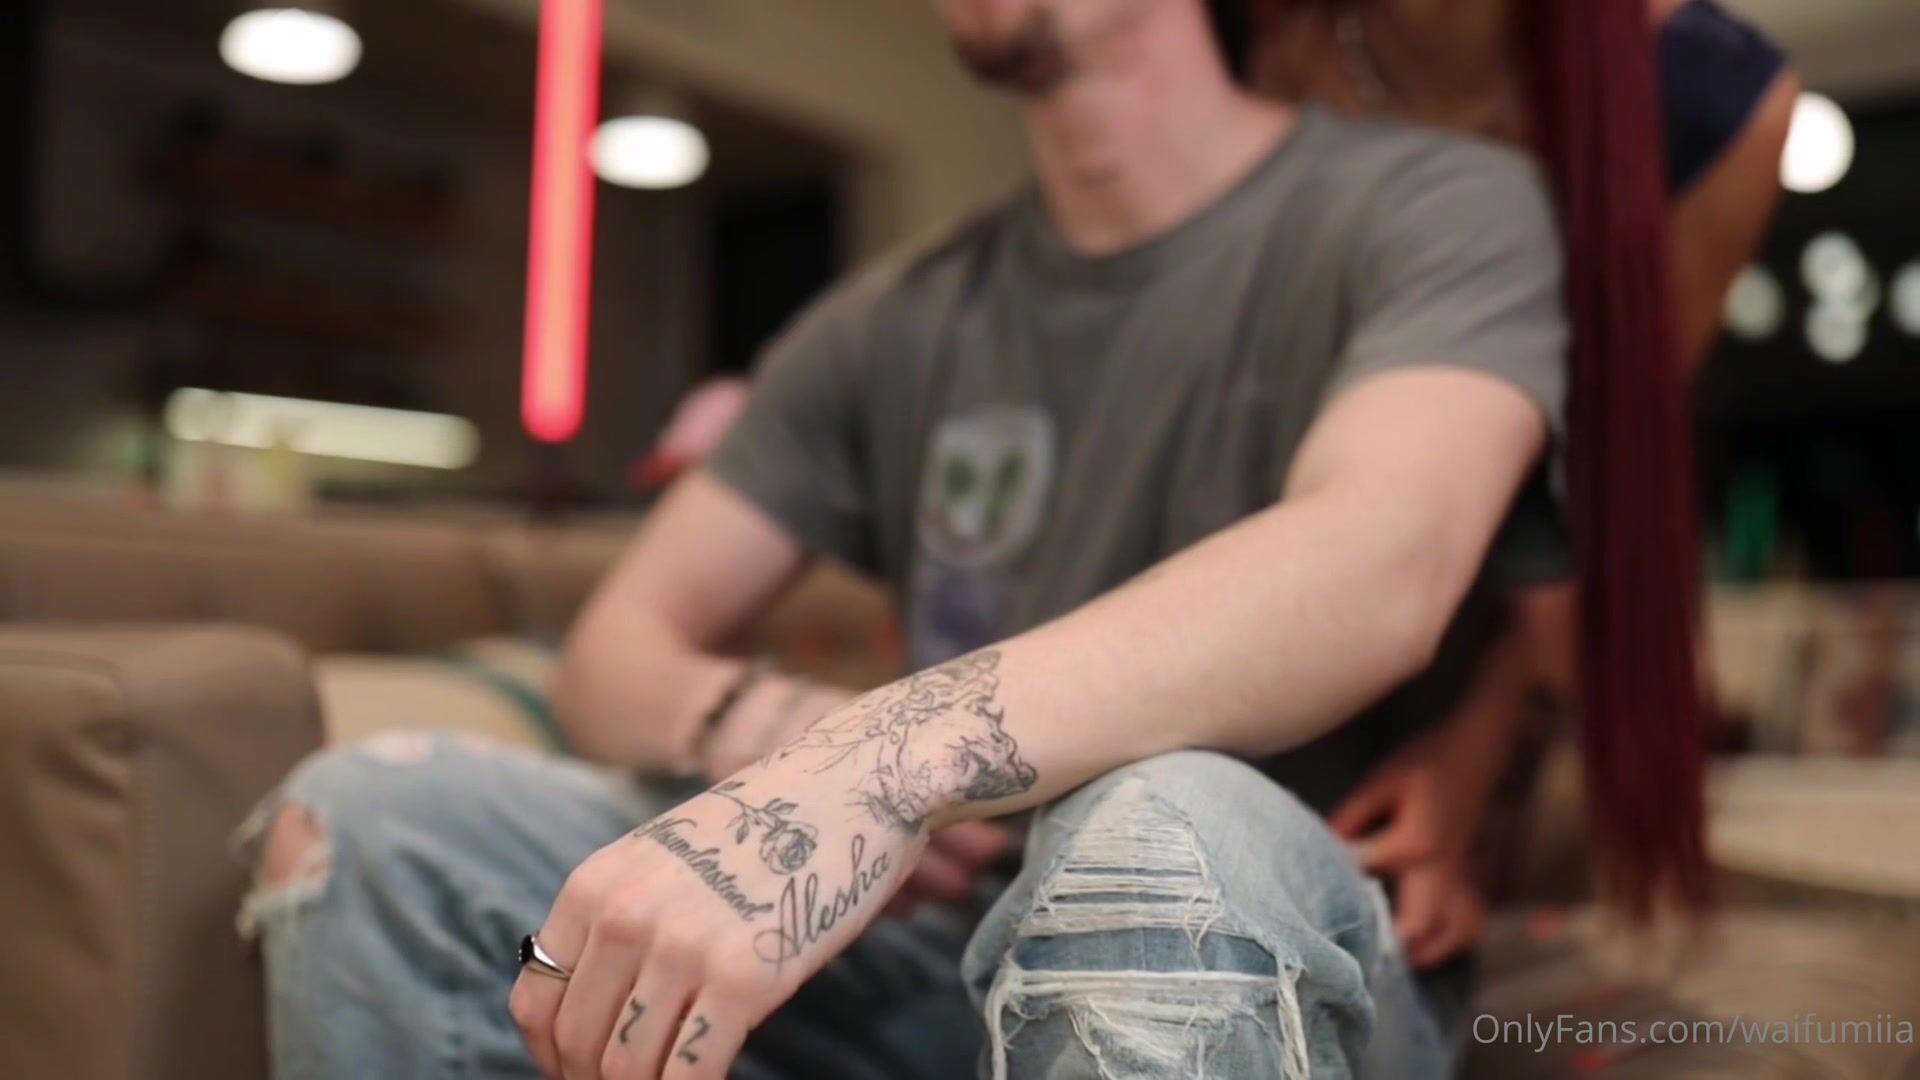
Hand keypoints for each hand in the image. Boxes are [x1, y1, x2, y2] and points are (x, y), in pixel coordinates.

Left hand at [512, 650, 1037, 1077]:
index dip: (554, 1057)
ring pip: (627, 1070)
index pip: (535, 1004)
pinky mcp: (745, 976)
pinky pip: (691, 1074)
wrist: (853, 783)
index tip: (582, 1073)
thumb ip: (621, 919)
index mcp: (595, 884)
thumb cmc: (768, 826)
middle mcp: (625, 915)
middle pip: (579, 1045)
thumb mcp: (662, 855)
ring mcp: (683, 946)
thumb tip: (595, 1011)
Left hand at [1330, 724, 1493, 968]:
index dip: (1338, 878)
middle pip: (1417, 926)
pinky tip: (1424, 945)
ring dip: (1425, 949)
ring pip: (1452, 932)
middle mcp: (1441, 870)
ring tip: (1390, 957)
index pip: (1365, 873)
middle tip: (1354, 951)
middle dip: (1388, 944)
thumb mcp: (1382, 780)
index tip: (1312, 887)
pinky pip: (1468, 922)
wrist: (1477, 749)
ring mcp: (1460, 876)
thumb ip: (1352, 816)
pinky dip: (1450, 939)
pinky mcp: (1470, 875)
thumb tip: (1325, 846)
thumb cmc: (1427, 760)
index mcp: (1415, 845)